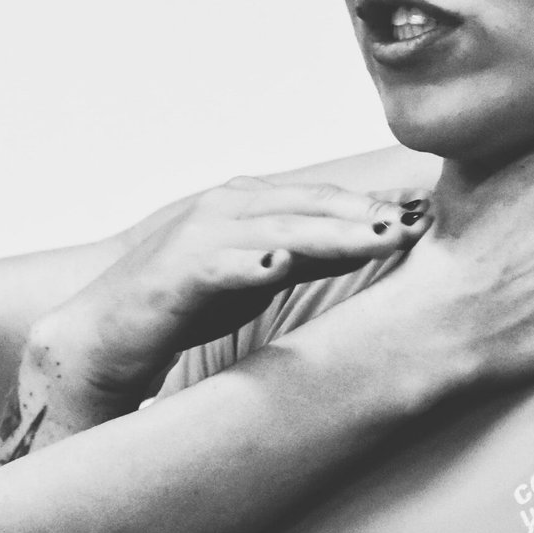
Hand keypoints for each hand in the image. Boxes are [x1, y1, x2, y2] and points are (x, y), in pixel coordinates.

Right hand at [0, 179, 432, 470]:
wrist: (106, 333)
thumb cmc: (188, 300)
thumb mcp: (263, 271)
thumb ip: (314, 251)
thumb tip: (381, 238)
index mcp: (251, 201)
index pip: (326, 199)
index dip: (377, 204)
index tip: (428, 210)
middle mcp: (228, 206)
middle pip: (311, 207)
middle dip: (368, 214)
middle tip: (420, 220)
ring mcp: (200, 233)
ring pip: (280, 229)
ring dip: (332, 232)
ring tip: (381, 237)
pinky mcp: (176, 269)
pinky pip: (221, 264)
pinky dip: (251, 262)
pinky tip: (280, 265)